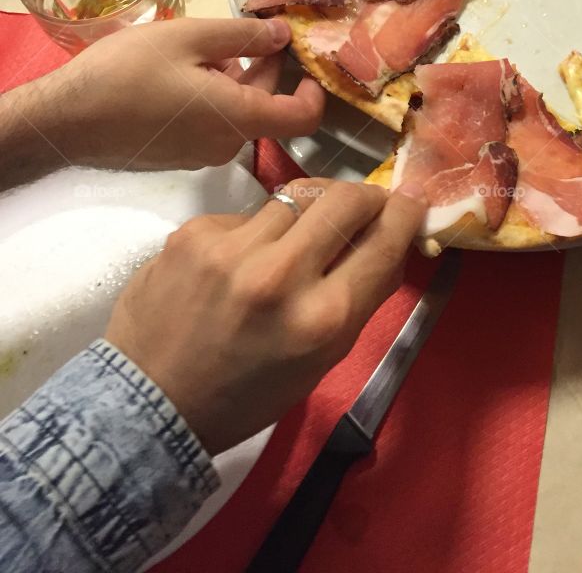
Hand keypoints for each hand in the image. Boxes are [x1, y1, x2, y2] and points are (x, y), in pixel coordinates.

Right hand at [32, 17, 324, 172]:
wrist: (65, 120)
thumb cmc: (127, 73)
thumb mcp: (190, 37)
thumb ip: (244, 36)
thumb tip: (284, 33)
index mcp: (238, 119)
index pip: (302, 118)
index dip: (315, 90)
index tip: (307, 62)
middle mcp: (226, 145)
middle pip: (267, 108)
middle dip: (265, 69)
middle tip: (249, 29)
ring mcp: (200, 155)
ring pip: (237, 112)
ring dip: (235, 79)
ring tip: (205, 45)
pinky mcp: (177, 156)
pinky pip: (212, 123)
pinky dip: (212, 95)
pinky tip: (183, 69)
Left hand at [105, 176, 426, 454]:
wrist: (150, 405)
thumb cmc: (248, 394)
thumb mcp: (322, 359)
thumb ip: (361, 295)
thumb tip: (392, 234)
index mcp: (323, 319)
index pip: (385, 240)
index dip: (406, 213)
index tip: (410, 202)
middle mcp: (281, 275)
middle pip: (346, 198)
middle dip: (365, 195)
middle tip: (363, 205)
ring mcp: (232, 249)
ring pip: (297, 195)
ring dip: (310, 209)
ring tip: (299, 232)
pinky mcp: (194, 233)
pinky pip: (247, 213)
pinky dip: (256, 230)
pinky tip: (240, 259)